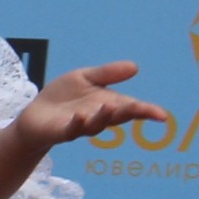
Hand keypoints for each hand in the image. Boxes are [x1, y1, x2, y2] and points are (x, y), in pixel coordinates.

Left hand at [12, 60, 167, 151]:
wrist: (35, 114)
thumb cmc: (63, 97)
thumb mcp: (85, 78)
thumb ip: (107, 74)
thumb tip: (135, 67)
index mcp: (107, 104)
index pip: (131, 108)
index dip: (147, 112)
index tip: (162, 115)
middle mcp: (98, 117)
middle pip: (117, 116)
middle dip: (128, 112)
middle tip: (140, 108)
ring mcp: (81, 126)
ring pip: (96, 125)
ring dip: (103, 117)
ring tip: (108, 107)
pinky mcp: (62, 132)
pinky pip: (72, 130)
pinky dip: (77, 125)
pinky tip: (80, 117)